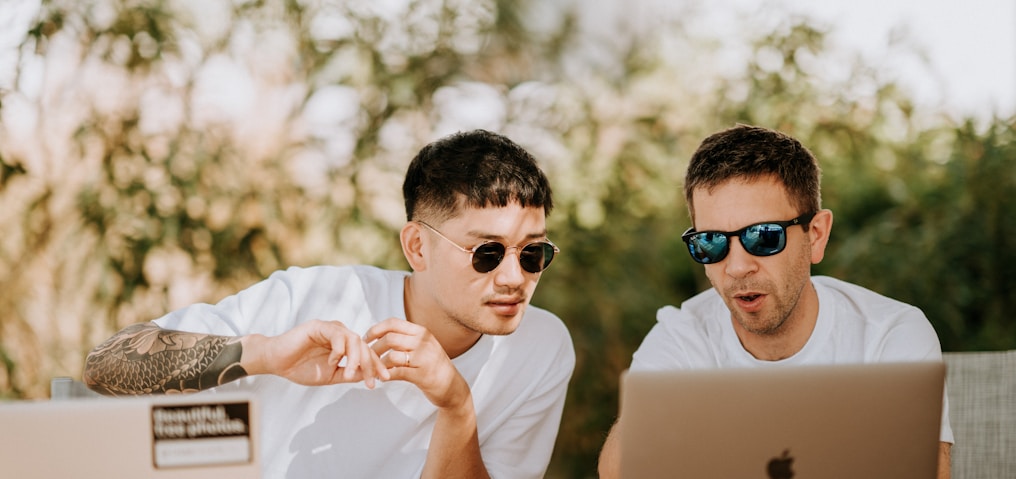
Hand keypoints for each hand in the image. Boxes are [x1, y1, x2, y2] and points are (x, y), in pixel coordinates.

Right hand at [244, 319, 389, 387]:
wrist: (276, 363)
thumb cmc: (300, 368)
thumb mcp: (330, 376)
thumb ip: (348, 374)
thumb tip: (370, 376)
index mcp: (344, 345)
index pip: (366, 353)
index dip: (376, 366)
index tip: (384, 380)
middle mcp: (340, 334)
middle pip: (364, 345)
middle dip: (371, 363)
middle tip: (372, 380)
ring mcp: (330, 328)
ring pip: (353, 339)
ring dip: (355, 358)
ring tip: (351, 374)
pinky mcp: (318, 326)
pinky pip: (337, 334)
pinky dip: (338, 349)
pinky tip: (333, 361)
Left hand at [364, 318, 469, 409]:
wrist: (453, 387)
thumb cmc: (433, 366)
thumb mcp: (423, 346)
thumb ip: (406, 338)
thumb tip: (379, 333)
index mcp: (422, 332)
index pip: (393, 323)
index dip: (375, 330)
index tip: (365, 339)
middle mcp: (423, 342)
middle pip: (389, 339)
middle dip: (373, 349)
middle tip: (366, 357)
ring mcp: (424, 358)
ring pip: (391, 356)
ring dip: (377, 364)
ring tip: (373, 369)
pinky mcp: (422, 375)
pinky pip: (397, 372)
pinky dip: (385, 375)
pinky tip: (381, 378)